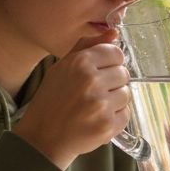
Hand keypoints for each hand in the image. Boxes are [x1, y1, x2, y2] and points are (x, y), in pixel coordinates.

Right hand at [16, 30, 130, 170]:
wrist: (43, 138)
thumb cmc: (51, 101)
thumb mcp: (62, 68)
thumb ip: (87, 47)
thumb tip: (114, 32)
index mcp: (80, 63)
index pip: (116, 53)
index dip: (109, 63)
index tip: (100, 73)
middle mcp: (92, 81)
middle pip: (123, 73)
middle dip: (112, 83)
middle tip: (93, 94)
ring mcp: (101, 105)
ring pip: (126, 94)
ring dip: (114, 101)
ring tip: (94, 107)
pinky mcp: (108, 125)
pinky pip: (126, 114)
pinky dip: (115, 118)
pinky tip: (97, 119)